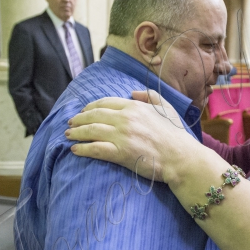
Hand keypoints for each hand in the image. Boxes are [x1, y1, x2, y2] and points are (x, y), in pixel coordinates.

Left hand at [65, 91, 191, 181]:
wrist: (182, 157)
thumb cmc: (176, 135)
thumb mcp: (166, 108)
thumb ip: (150, 96)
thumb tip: (133, 92)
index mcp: (135, 106)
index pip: (105, 102)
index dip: (90, 106)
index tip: (83, 111)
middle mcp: (126, 118)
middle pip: (94, 115)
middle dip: (79, 118)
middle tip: (70, 122)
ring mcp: (122, 136)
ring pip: (91, 131)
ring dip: (76, 132)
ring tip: (68, 135)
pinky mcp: (120, 153)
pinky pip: (95, 149)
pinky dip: (82, 149)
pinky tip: (74, 150)